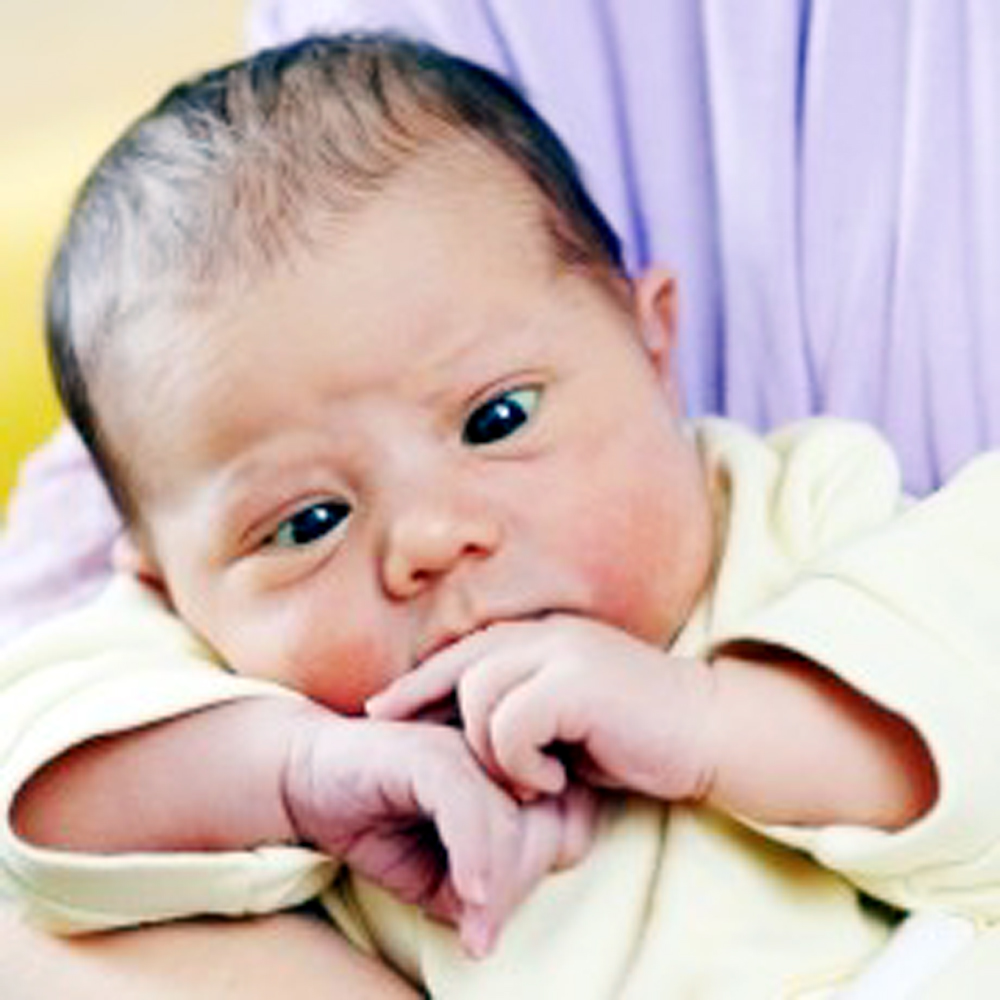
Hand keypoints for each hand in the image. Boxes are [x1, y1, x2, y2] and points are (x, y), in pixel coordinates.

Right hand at [281, 708, 596, 955]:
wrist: (307, 775)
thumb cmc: (378, 820)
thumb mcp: (438, 873)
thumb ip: (480, 891)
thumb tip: (502, 917)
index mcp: (513, 769)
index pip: (567, 825)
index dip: (541, 874)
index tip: (498, 912)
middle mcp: (498, 750)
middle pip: (550, 827)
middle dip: (520, 886)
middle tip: (483, 924)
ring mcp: (464, 745)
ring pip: (511, 824)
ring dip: (499, 887)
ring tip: (475, 926)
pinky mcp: (428, 752)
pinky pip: (469, 809)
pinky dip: (474, 857)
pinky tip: (468, 895)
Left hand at [368, 616, 718, 803]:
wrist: (712, 733)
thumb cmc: (642, 734)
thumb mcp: (572, 719)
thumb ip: (527, 711)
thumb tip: (470, 732)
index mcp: (546, 638)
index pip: (465, 651)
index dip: (419, 681)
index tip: (381, 709)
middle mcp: (549, 635)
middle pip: (460, 665)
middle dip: (421, 703)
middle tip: (401, 741)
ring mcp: (562, 653)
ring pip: (477, 695)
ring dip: (490, 750)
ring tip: (528, 779)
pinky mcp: (575, 682)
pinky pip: (508, 724)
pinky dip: (519, 761)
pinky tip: (552, 779)